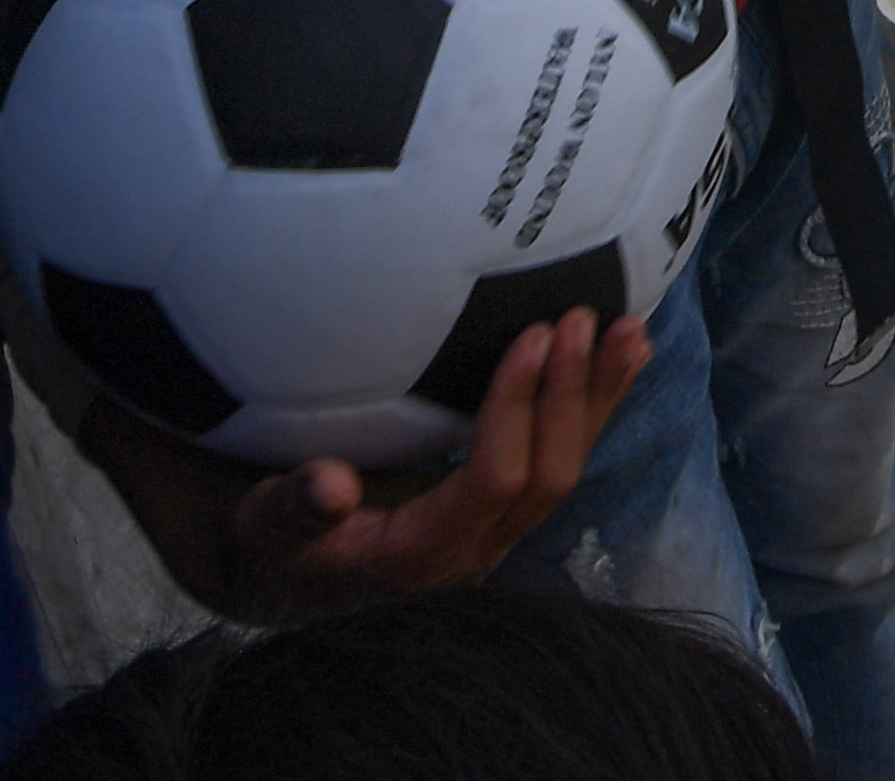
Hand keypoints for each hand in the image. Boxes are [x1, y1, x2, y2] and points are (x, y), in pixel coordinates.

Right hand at [79, 307, 655, 620]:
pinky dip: (592, 405)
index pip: (491, 483)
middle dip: (570, 399)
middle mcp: (470, 552)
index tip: (530, 337)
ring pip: (565, 469)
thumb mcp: (264, 527)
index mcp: (417, 558)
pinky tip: (620, 354)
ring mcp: (492, 533)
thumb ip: (293, 508)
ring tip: (631, 329)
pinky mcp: (500, 509)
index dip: (517, 412)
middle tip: (581, 318)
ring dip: (598, 399)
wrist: (287, 575)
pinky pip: (558, 457)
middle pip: (546, 479)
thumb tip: (332, 486)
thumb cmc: (270, 541)